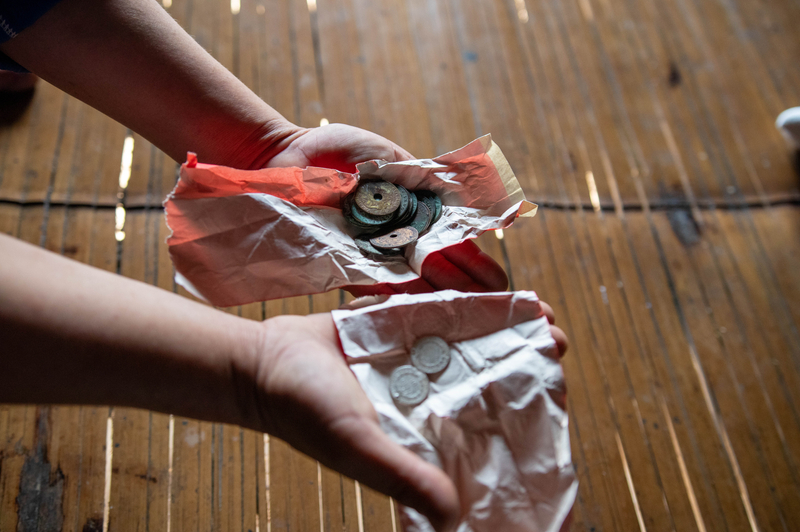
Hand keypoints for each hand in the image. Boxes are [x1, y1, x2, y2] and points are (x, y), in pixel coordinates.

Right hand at [245, 302, 566, 531]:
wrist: (262, 363)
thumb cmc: (304, 413)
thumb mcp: (355, 447)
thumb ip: (401, 475)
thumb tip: (453, 516)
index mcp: (423, 434)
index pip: (486, 430)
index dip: (523, 417)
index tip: (557, 397)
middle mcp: (425, 400)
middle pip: (487, 384)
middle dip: (526, 366)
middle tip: (556, 344)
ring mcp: (413, 363)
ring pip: (472, 348)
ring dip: (509, 334)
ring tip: (543, 318)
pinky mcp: (397, 331)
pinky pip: (442, 317)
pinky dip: (473, 308)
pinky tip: (502, 298)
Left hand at [263, 123, 509, 295]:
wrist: (283, 157)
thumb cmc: (332, 149)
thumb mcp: (383, 153)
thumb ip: (415, 171)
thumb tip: (458, 189)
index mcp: (406, 209)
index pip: (447, 235)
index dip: (471, 253)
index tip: (497, 272)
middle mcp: (391, 235)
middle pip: (435, 262)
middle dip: (464, 280)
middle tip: (496, 299)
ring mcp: (369, 251)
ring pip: (410, 277)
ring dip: (438, 292)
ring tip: (468, 310)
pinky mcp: (341, 262)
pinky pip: (372, 283)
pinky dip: (396, 295)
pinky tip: (422, 307)